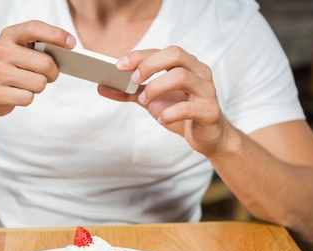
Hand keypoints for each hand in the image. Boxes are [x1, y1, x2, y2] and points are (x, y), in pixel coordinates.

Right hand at [0, 21, 75, 117]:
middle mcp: (0, 51)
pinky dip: (27, 98)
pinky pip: (28, 98)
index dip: (55, 34)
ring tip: (26, 83)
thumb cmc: (10, 68)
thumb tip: (67, 51)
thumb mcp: (20, 50)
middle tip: (48, 74)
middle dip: (53, 72)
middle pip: (45, 63)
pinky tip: (16, 93)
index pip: (34, 28)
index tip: (72, 44)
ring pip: (39, 83)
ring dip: (38, 86)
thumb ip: (39, 46)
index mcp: (8, 35)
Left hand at [99, 47, 229, 156]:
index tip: (119, 65)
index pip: (163, 51)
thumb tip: (102, 87)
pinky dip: (170, 112)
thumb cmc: (180, 113)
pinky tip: (160, 119)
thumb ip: (129, 92)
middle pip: (176, 55)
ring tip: (145, 102)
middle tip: (133, 81)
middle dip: (150, 65)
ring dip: (157, 88)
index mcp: (187, 65)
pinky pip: (190, 107)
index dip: (140, 56)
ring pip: (183, 77)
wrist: (207, 137)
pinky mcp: (210, 112)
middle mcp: (199, 73)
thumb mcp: (152, 100)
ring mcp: (207, 91)